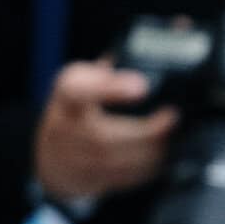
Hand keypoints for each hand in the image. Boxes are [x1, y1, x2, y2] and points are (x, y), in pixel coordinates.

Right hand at [34, 60, 178, 201]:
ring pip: (121, 161)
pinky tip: (160, 155)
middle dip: (148, 130)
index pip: (76, 90)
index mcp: (67, 96)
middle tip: (171, 117)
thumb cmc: (74, 110)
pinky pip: (126, 178)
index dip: (110, 89)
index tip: (142, 86)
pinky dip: (149, 168)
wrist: (53, 157)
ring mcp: (77, 159)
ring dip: (153, 150)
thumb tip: (167, 42)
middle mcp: (66, 130)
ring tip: (171, 136)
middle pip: (107, 136)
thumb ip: (113, 66)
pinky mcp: (92, 180)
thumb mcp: (82, 79)